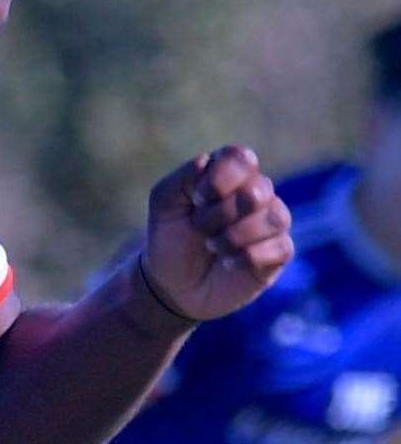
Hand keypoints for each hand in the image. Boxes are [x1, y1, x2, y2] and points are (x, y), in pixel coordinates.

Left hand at [141, 146, 293, 322]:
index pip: (241, 158)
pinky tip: (228, 263)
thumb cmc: (170, 238)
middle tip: (200, 227)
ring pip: (275, 217)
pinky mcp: (279, 252)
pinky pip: (280, 247)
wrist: (172, 285)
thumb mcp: (164, 203)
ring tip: (212, 246)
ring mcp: (270, 222)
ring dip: (234, 236)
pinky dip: (246, 257)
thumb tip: (205, 161)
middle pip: (258, 190)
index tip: (197, 200)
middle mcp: (255, 193)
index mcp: (228, 174)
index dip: (220, 179)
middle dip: (220, 214)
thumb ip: (182, 178)